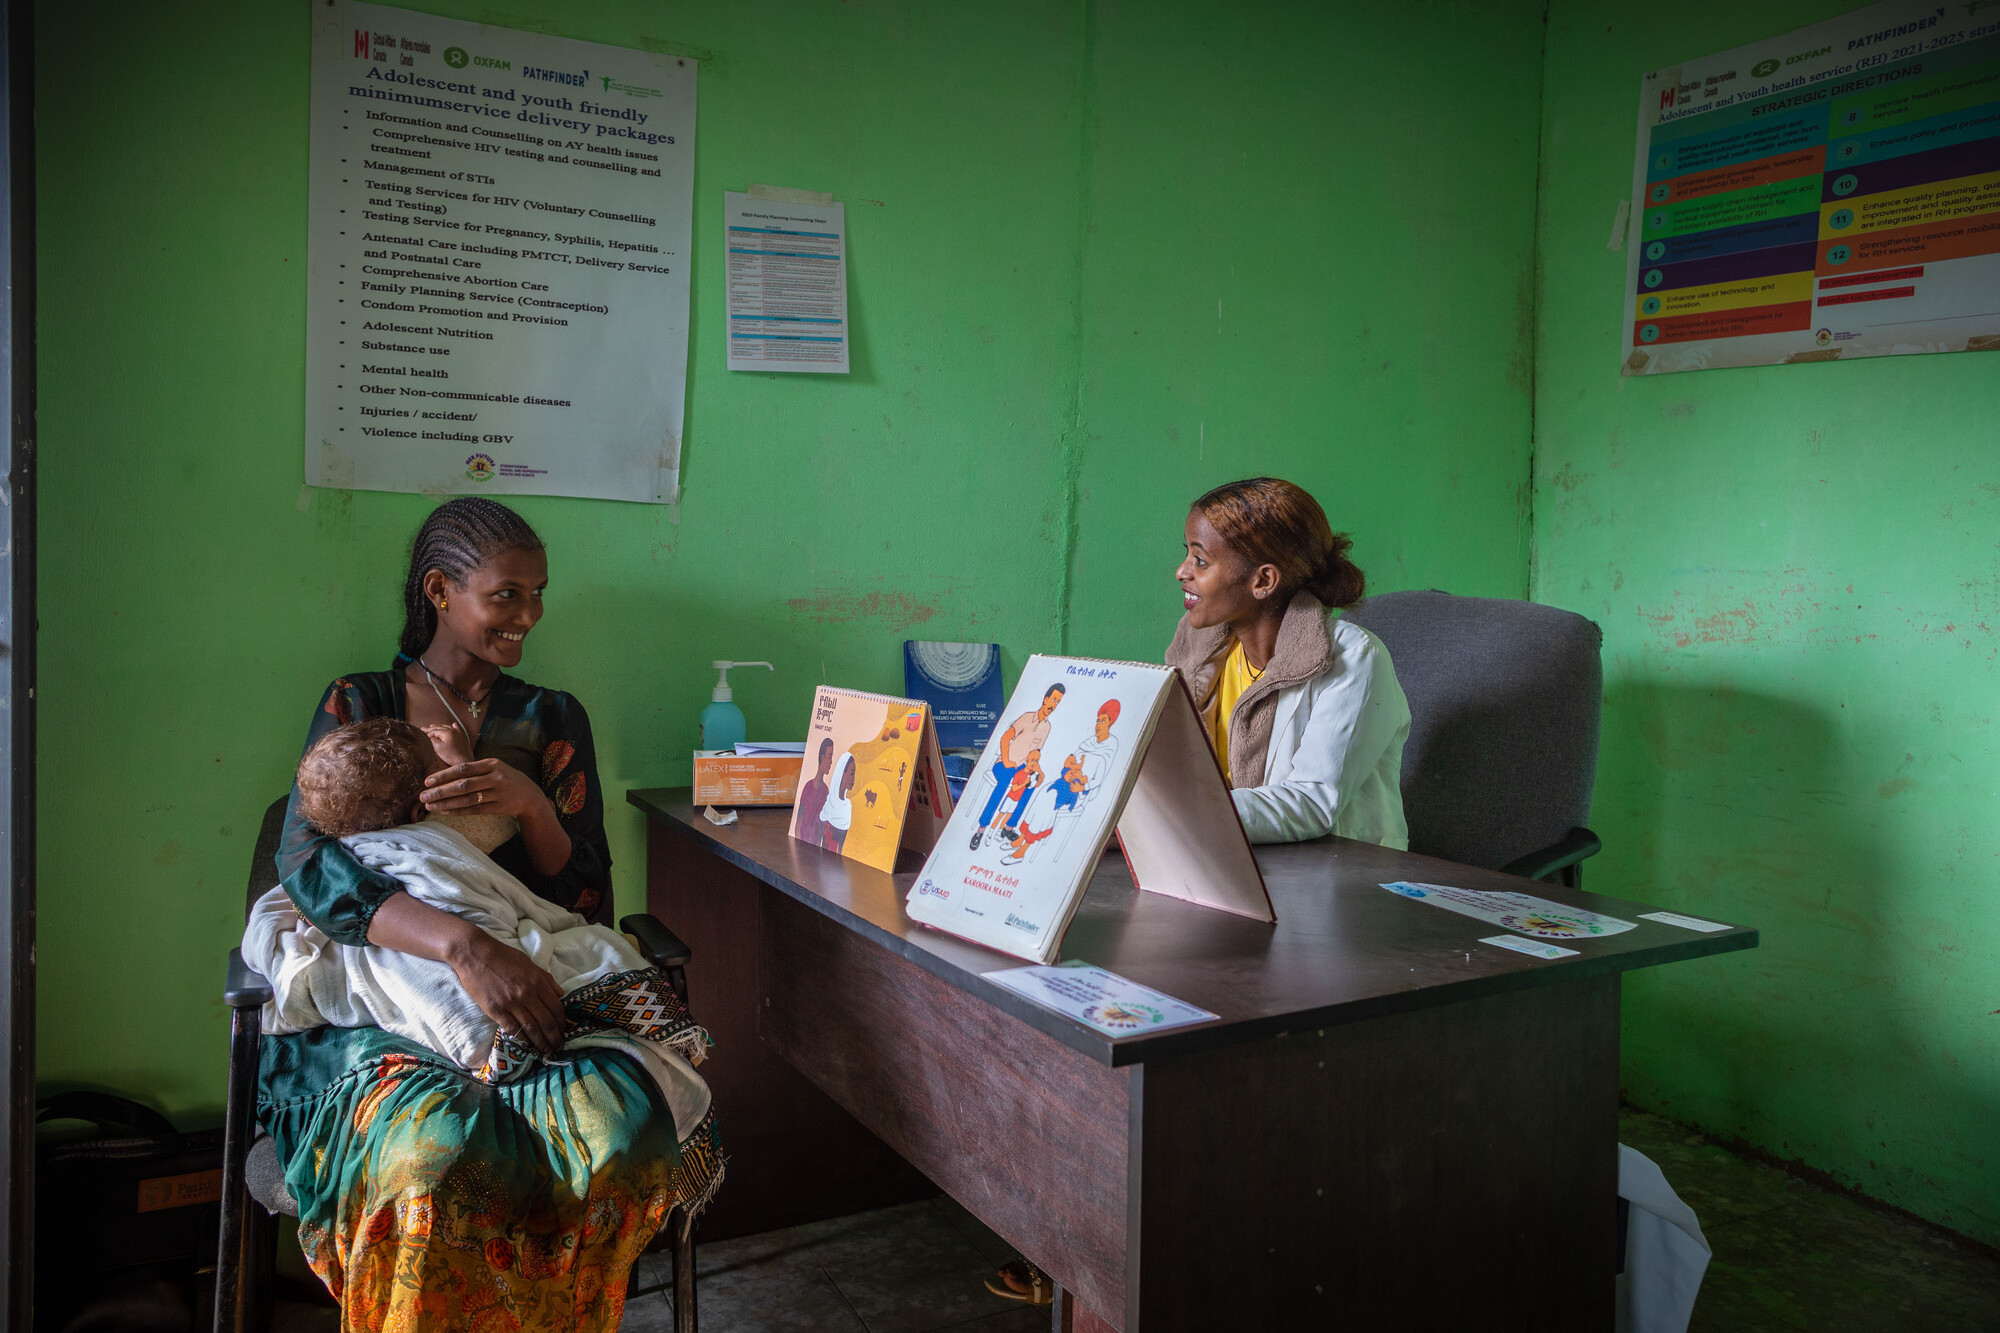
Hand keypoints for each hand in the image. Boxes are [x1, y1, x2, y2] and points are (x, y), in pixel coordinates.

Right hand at [422, 723, 473, 767]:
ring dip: (439, 727)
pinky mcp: (461, 738)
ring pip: (447, 727)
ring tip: (432, 726)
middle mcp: (453, 731)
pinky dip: (454, 726)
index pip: (434, 730)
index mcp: (447, 732)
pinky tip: (454, 724)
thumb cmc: (451, 756)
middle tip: (423, 728)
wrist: (463, 761)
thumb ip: (433, 740)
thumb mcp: (438, 748)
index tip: (422, 735)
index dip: (427, 733)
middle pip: (440, 727)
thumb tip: (430, 736)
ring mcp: (458, 734)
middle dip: (430, 728)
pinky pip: (457, 730)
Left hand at [422, 757, 550, 819]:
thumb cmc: (506, 778)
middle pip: (463, 785)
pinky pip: (474, 810)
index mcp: (492, 764)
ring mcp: (498, 793)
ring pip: (467, 799)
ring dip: (446, 803)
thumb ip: (474, 769)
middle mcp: (495, 778)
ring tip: (430, 806)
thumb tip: (445, 776)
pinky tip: (445, 811)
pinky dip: (458, 811)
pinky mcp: (499, 808)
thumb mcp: (495, 767)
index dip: (444, 775)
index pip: (463, 769)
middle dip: (441, 791)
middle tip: (422, 796)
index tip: (427, 781)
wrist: (530, 794)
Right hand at [451, 933, 566, 1052]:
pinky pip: (511, 1028)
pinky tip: (527, 1044)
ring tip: (546, 1050)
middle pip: (545, 1021)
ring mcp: (510, 1003)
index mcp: (537, 982)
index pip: (555, 1007)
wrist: (475, 955)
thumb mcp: (530, 963)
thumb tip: (561, 994)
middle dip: (554, 1036)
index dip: (561, 1021)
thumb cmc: (504, 956)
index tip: (564, 1029)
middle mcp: (526, 994)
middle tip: (558, 1046)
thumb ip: (546, 980)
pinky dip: (521, 1038)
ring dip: (540, 1042)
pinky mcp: (495, 1010)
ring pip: (530, 1028)